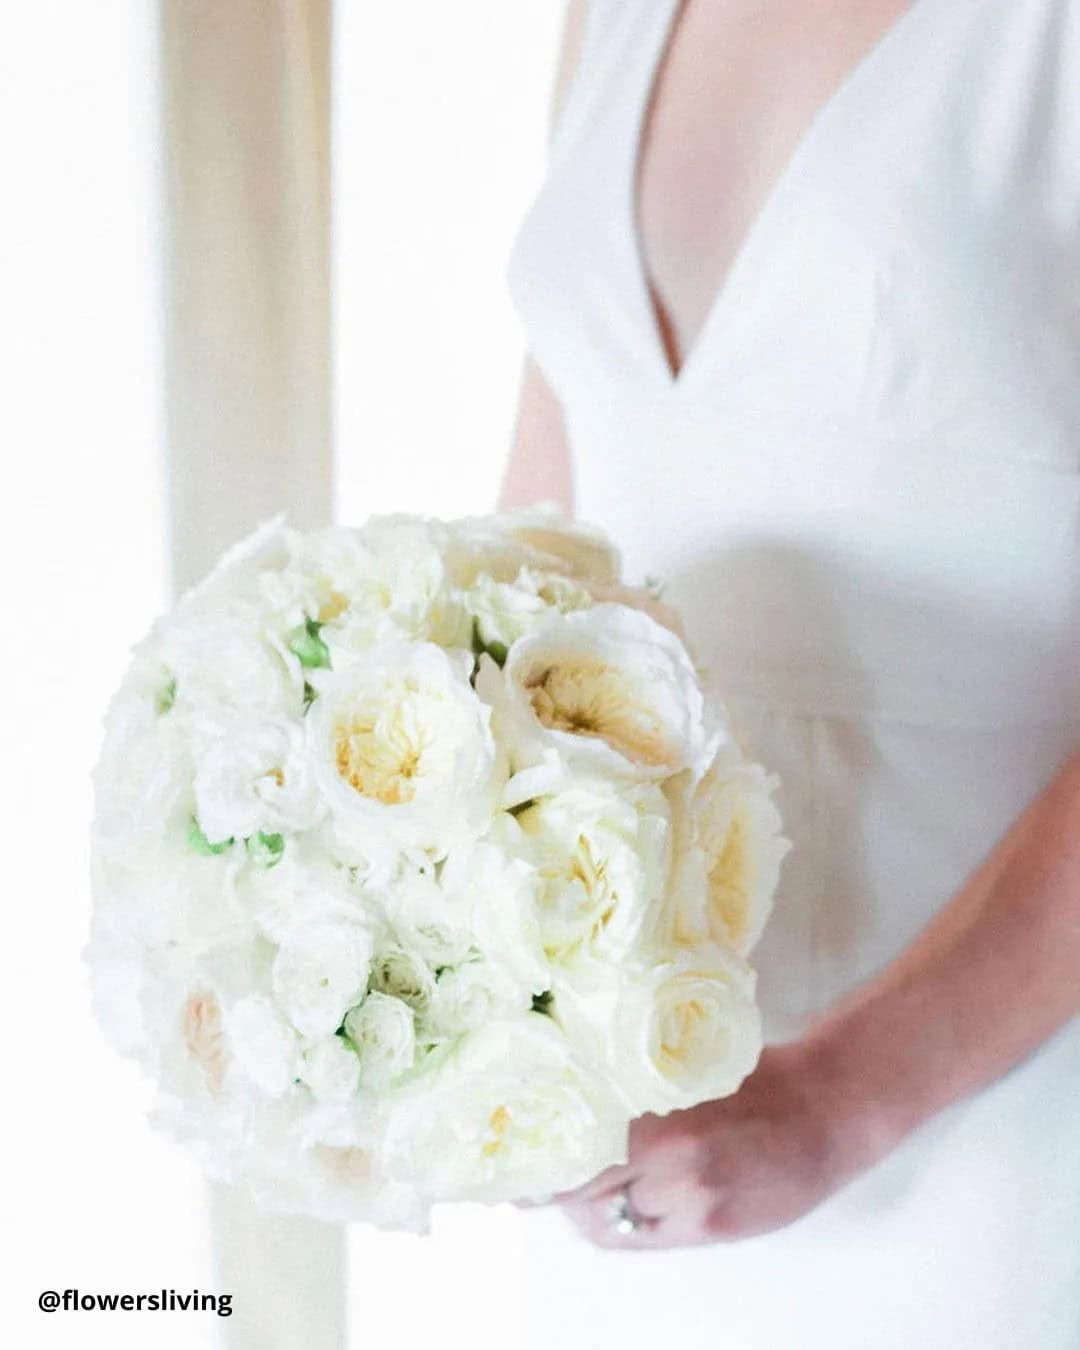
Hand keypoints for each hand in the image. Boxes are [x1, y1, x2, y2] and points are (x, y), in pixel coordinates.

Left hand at [556, 1040, 884, 1249]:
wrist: (823, 1111)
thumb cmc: (754, 1082)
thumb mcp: (686, 1074)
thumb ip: (635, 1095)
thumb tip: (570, 1097)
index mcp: (659, 1116)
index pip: (576, 1152)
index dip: (541, 1161)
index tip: (516, 1155)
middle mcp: (671, 1165)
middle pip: (583, 1193)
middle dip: (556, 1187)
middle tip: (534, 1176)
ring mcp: (693, 1204)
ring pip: (612, 1221)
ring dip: (592, 1208)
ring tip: (585, 1188)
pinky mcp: (713, 1229)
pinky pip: (647, 1237)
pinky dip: (627, 1224)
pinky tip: (627, 1204)